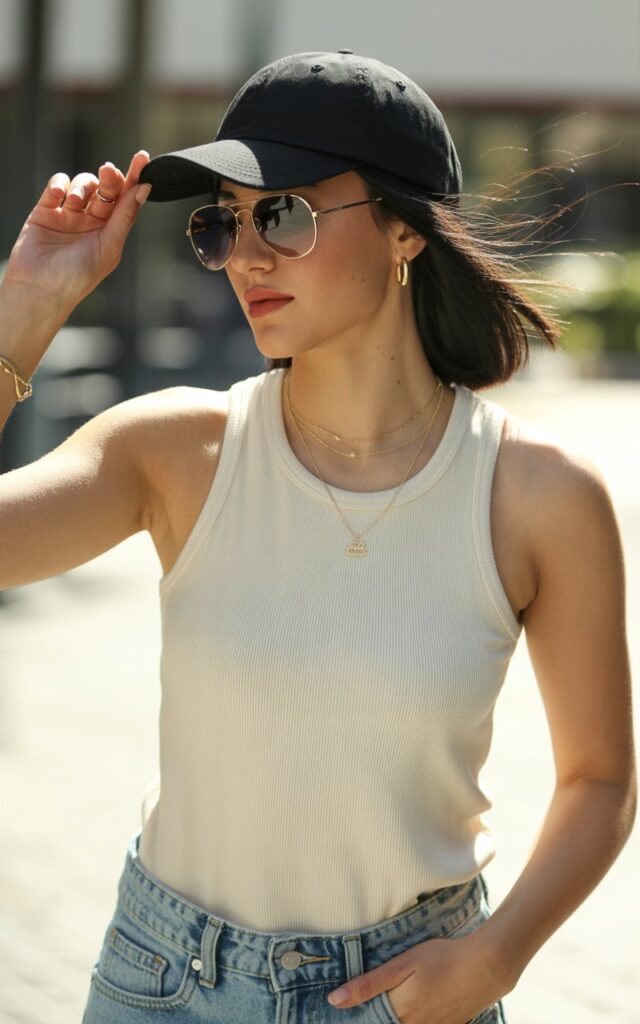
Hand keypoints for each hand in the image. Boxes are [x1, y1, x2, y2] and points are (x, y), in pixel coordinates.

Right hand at [3, 150, 150, 315]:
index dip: (135, 178)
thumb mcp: (109, 246)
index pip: (127, 200)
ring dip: (82, 186)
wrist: (39, 289)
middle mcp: (91, 222)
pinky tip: (60, 195)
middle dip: (109, 178)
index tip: (142, 157)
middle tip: (109, 171)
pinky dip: (59, 184)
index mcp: (111, 232)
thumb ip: (125, 216)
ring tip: (75, 200)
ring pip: (82, 184)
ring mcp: (68, 215)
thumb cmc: (78, 276)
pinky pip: (57, 186)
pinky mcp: (45, 211)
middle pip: (106, 189)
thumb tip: (144, 188)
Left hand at [326, 928, 506, 1023]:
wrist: (486, 967)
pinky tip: (416, 1003)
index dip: (356, 1014)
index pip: (368, 1021)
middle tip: (375, 995)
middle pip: (386, 1023)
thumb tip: (334, 1000)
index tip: (341, 1007)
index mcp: (398, 1013)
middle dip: (374, 1014)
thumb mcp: (402, 965)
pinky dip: (412, 1018)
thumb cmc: (442, 959)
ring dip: (393, 1016)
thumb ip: (368, 984)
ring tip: (397, 996)